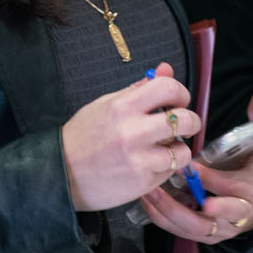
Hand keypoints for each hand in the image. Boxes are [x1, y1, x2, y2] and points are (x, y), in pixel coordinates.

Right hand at [60, 66, 195, 210]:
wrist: (61, 174)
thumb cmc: (83, 137)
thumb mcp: (106, 105)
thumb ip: (138, 89)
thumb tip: (166, 69)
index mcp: (122, 107)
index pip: (168, 88)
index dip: (180, 92)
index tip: (178, 100)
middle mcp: (133, 132)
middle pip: (186, 120)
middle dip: (190, 121)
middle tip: (182, 125)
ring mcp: (139, 159)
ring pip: (182, 151)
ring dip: (177, 150)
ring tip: (163, 149)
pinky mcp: (142, 182)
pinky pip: (169, 172)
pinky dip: (164, 168)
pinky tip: (148, 164)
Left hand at [144, 91, 252, 244]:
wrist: (252, 204)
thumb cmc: (248, 170)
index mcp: (251, 190)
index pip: (232, 187)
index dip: (212, 179)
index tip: (191, 166)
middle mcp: (237, 214)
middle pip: (214, 216)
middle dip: (187, 203)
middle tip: (163, 187)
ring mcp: (219, 229)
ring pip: (193, 227)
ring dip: (168, 212)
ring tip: (148, 193)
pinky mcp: (203, 236)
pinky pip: (180, 232)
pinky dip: (162, 219)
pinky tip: (147, 202)